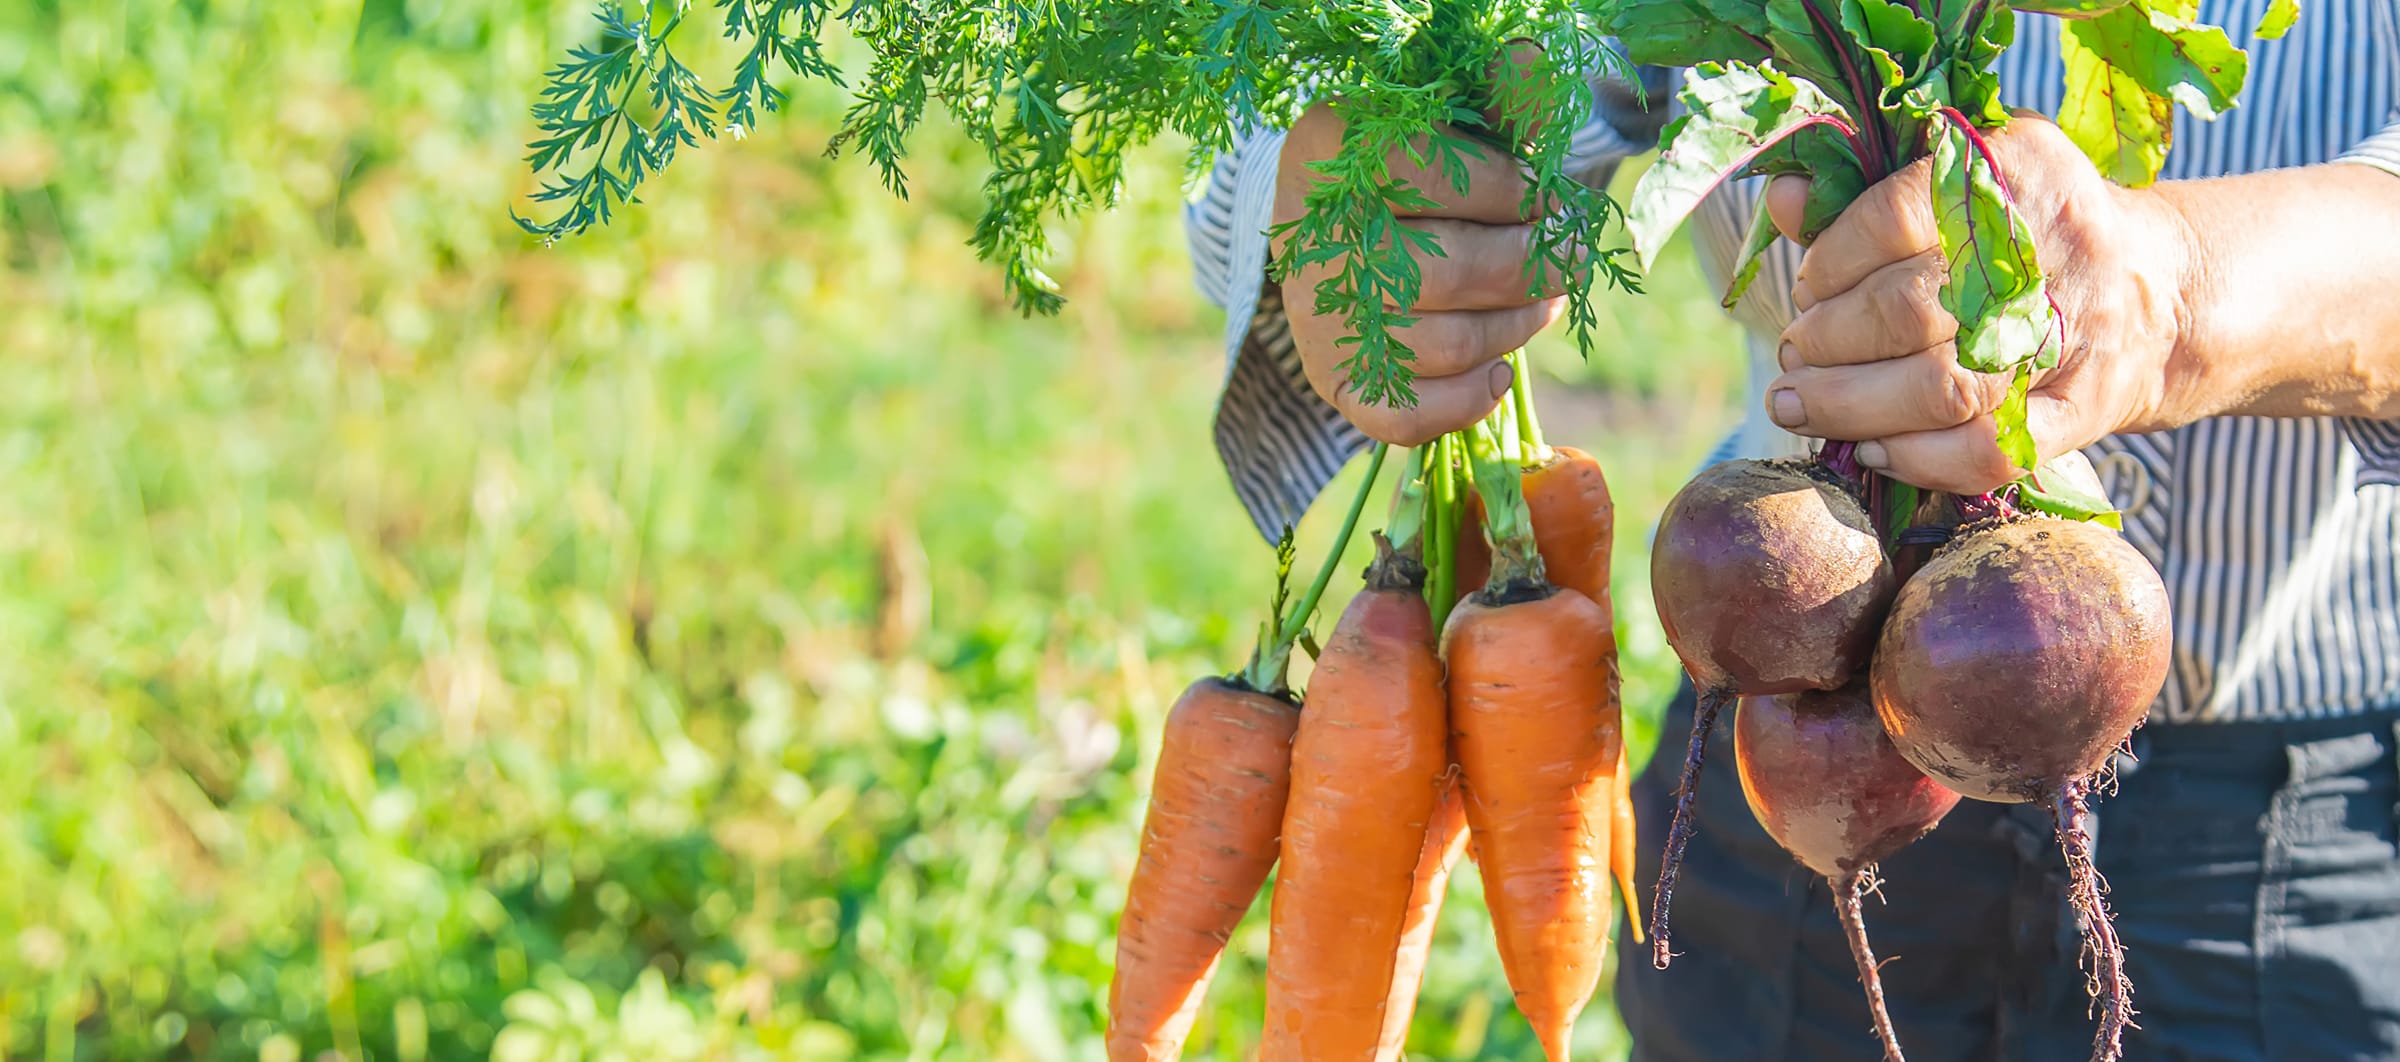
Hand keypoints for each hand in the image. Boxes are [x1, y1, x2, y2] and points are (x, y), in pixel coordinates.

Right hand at [1273, 103, 1567, 445]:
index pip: (1434, 178)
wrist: (1343, 218)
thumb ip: (1496, 94)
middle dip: (1530, 268)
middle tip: (1571, 256)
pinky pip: (1402, 414)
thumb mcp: (1449, 114)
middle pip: (1443, 273)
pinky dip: (1464, 401)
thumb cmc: (1414, 161)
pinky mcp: (1332, 377)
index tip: (1556, 197)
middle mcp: (1311, 238)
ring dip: (1514, 328)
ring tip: (1543, 301)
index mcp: (1327, 147)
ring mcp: (1316, 316)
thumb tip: (1533, 63)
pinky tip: (1498, 368)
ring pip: (1438, 344)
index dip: (1514, 194)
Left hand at [1761, 116, 2193, 494]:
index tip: (1808, 290)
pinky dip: (1918, 459)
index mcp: (2017, 169)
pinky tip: (1872, 447)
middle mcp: (2052, 249)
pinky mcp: (2086, 408)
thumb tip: (1785, 198)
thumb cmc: (2026, 231)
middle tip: (1794, 356)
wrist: (2158, 289)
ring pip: (1944, 388)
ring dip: (1852, 406)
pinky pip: (1990, 452)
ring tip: (1802, 403)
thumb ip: (1866, 188)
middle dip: (1827, 343)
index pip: (1893, 216)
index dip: (1830, 263)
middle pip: (1908, 310)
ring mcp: (2075, 335)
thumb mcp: (1962, 180)